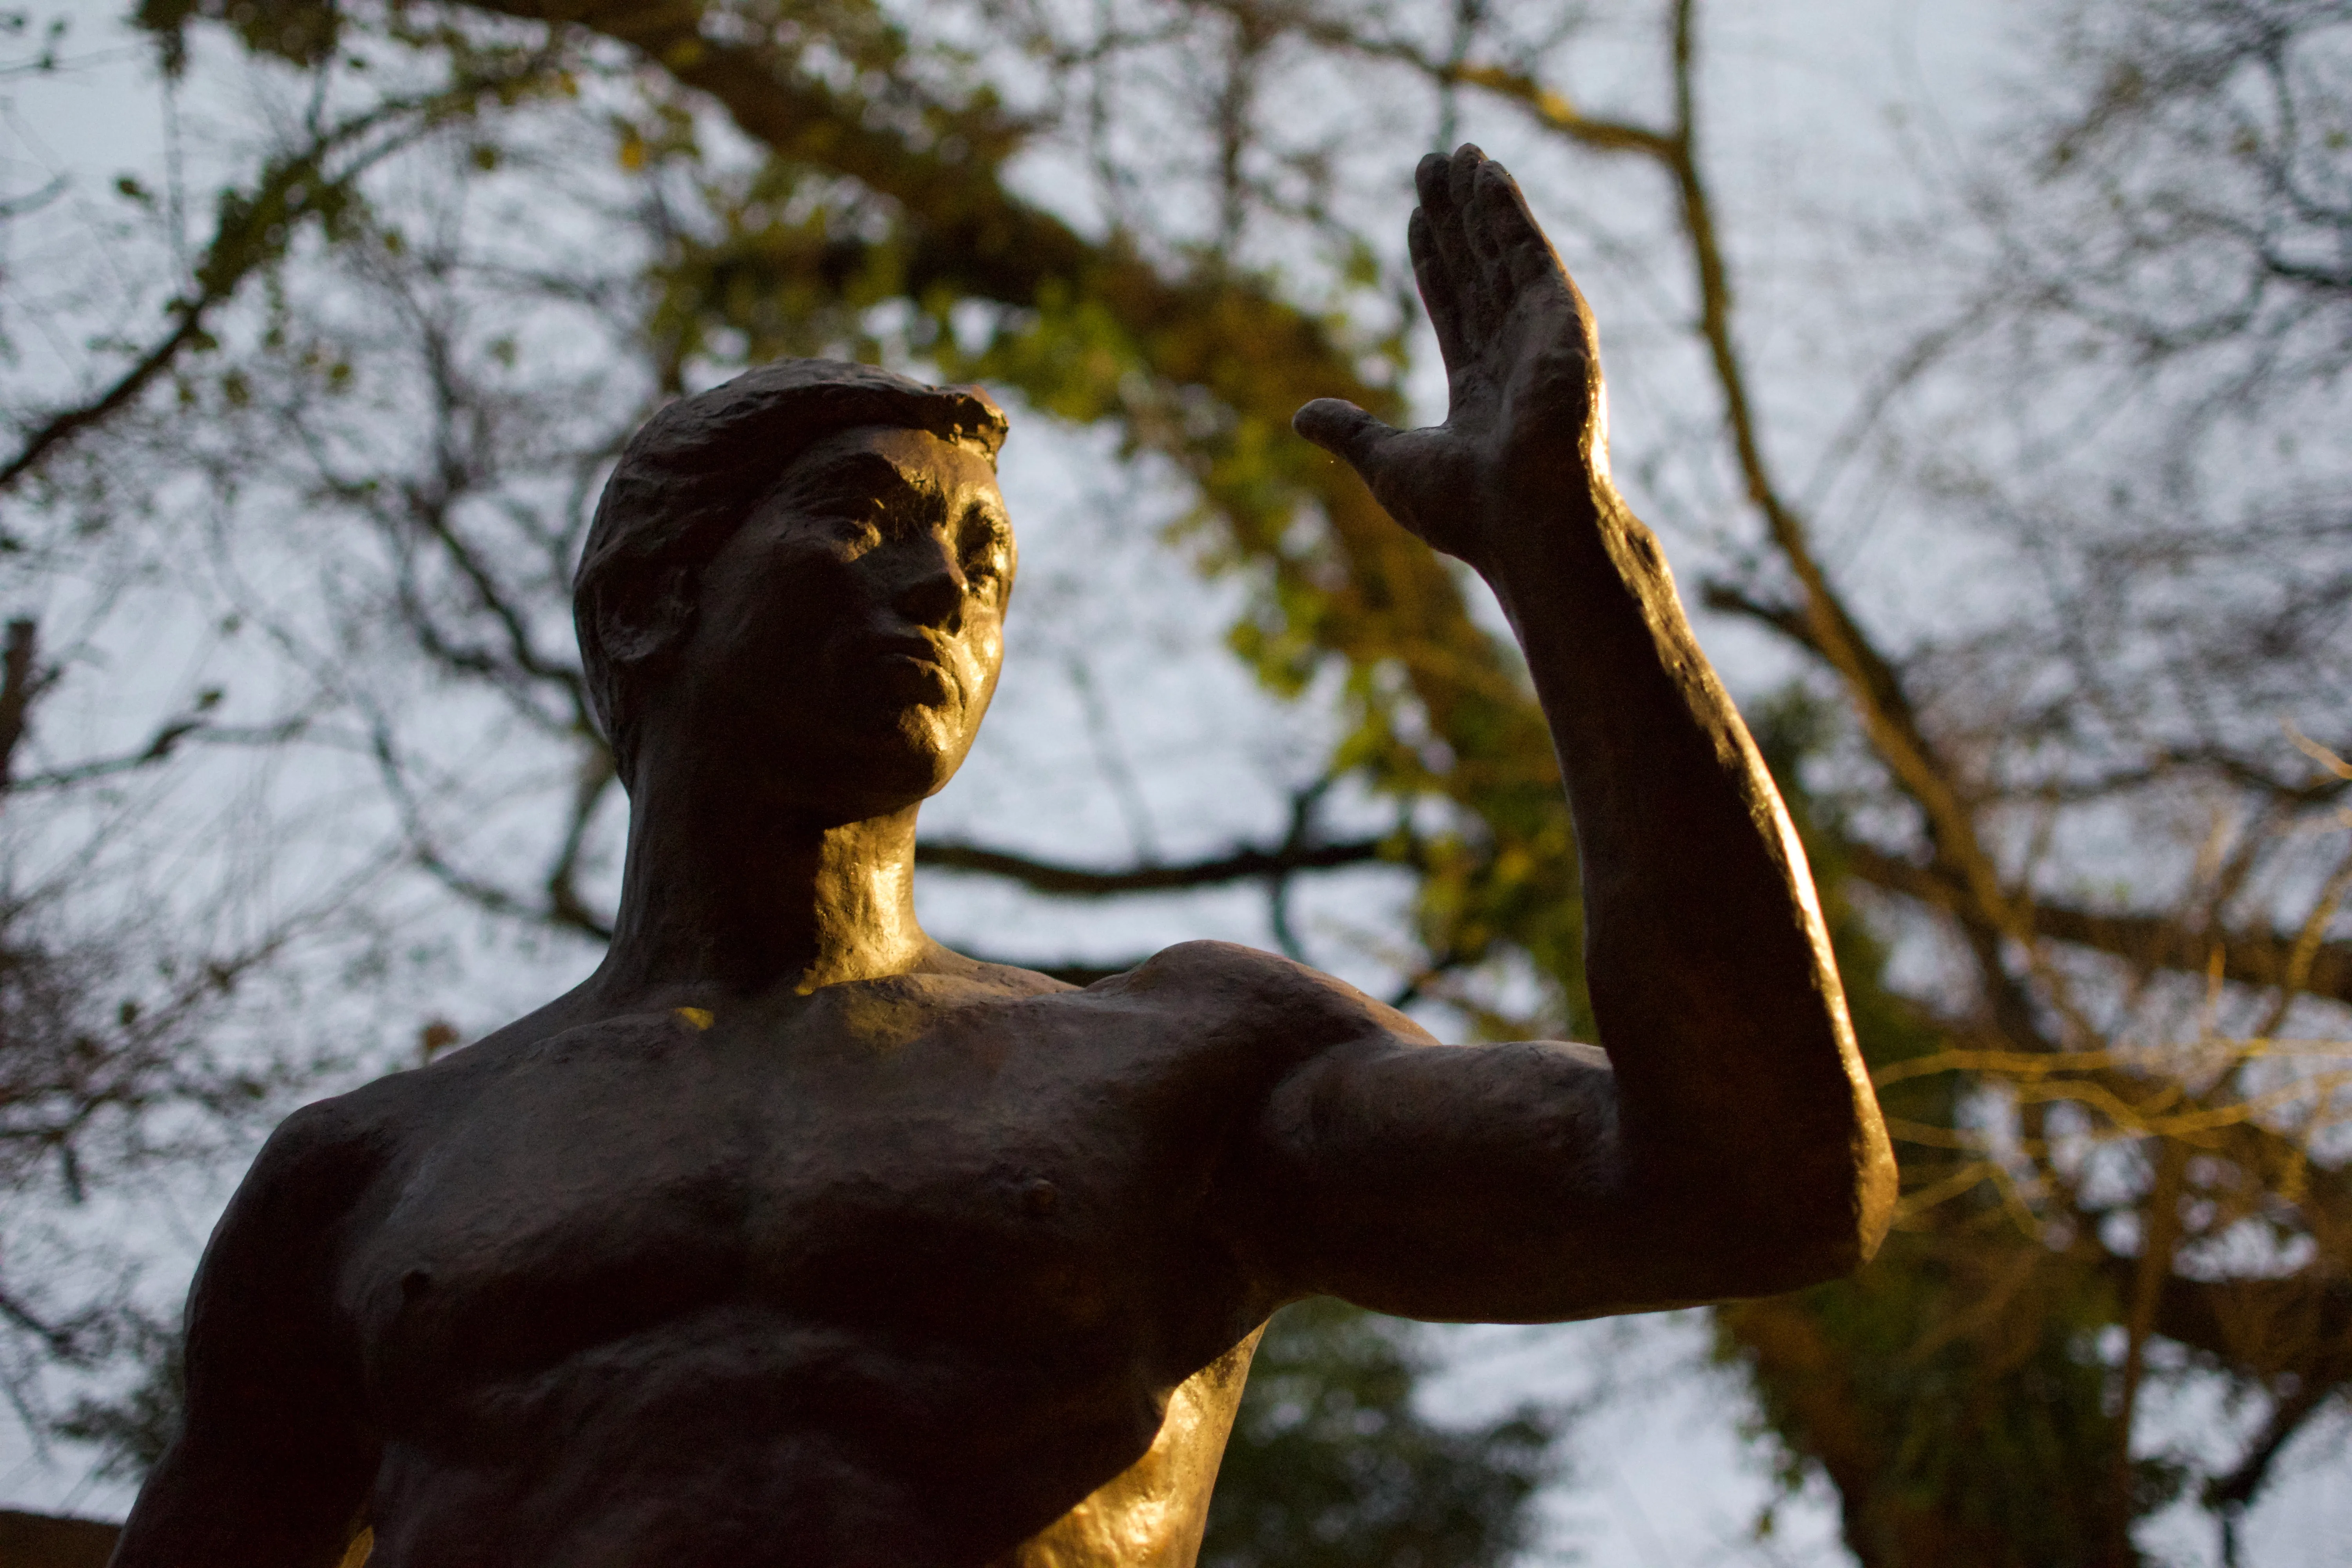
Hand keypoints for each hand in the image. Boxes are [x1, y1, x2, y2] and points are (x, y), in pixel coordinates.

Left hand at [1294, 146, 1606, 571]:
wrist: (1525, 521)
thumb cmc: (1468, 509)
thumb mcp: (1389, 463)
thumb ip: (1351, 431)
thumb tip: (1302, 416)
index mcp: (1481, 391)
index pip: (1452, 308)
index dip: (1433, 260)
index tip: (1417, 217)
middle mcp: (1514, 356)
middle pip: (1476, 269)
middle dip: (1455, 218)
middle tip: (1432, 164)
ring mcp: (1541, 336)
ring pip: (1502, 252)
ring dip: (1481, 202)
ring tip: (1459, 153)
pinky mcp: (1563, 322)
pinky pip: (1530, 253)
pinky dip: (1510, 213)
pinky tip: (1490, 174)